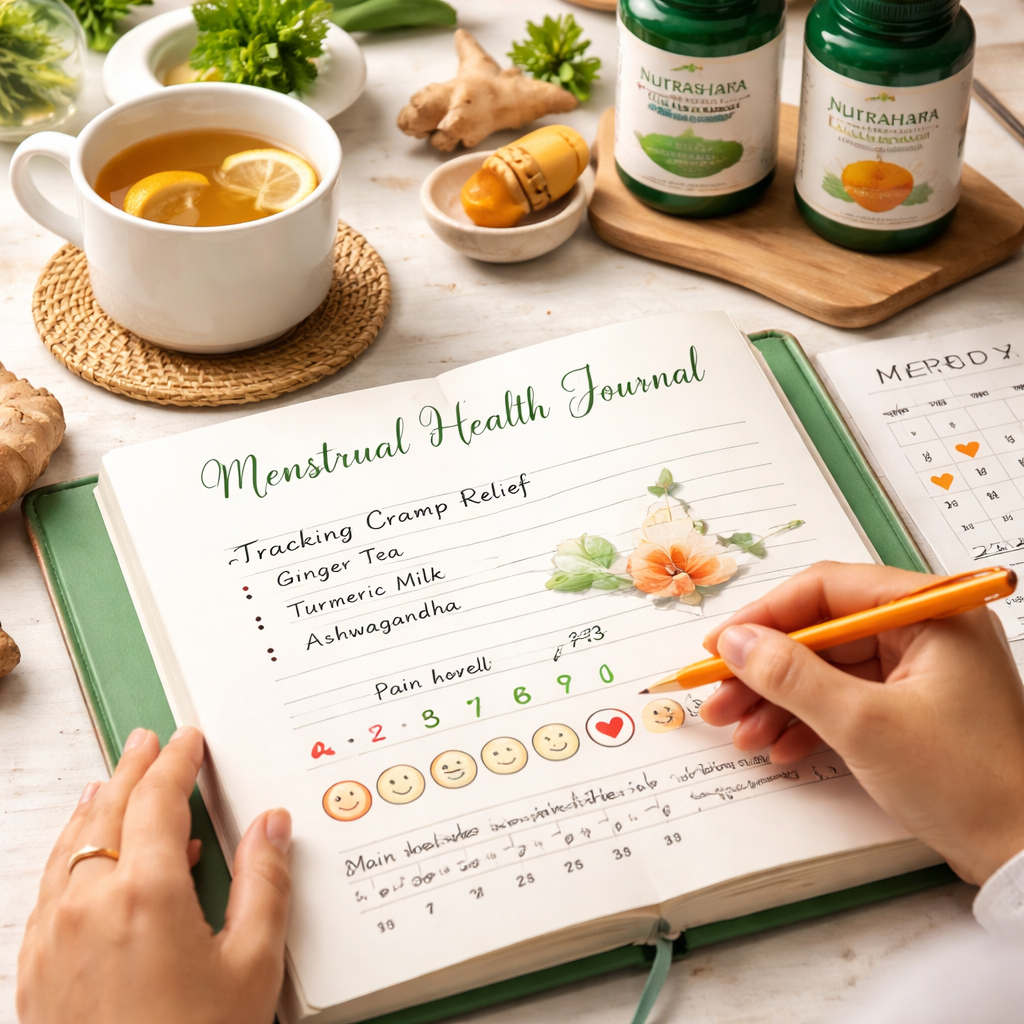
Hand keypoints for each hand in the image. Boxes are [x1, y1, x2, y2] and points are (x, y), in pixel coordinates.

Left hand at [17, 727, 291, 1023]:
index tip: (187, 742)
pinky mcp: (33, 967)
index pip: (156, 799)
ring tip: (111, 785)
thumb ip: (265, 882)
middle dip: (131, 769)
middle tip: (147, 743)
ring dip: (96, 805)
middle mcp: (87, 903)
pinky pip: (50, 884)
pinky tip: (87, 857)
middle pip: (106, 810)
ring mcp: (51, 935)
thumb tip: (272, 826)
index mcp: (144, 892)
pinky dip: (72, 851)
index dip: (175, 762)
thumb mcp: (251, 966)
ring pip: (70, 844)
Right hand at [698, 561, 1023, 886]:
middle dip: (765, 668)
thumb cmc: (966, 783)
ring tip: (739, 730)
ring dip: (778, 699)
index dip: (765, 615)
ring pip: (827, 667)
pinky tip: (778, 746)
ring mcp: (920, 670)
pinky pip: (846, 697)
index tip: (720, 645)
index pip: (827, 589)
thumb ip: (791, 676)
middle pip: (822, 631)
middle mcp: (926, 630)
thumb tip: (736, 642)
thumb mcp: (864, 724)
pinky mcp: (913, 706)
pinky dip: (808, 719)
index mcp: (931, 612)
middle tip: (719, 694)